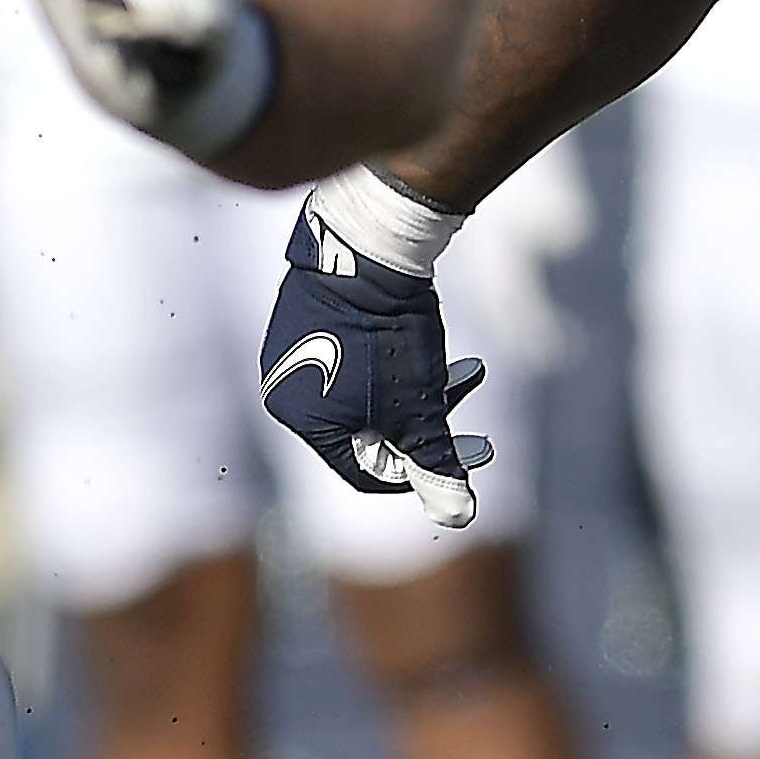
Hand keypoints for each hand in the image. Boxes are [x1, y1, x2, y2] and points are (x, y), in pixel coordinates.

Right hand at [263, 176, 497, 524]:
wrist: (370, 241)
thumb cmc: (388, 334)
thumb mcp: (418, 407)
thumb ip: (437, 463)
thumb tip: (461, 516)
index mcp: (299, 417)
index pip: (363, 471)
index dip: (422, 474)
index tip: (465, 459)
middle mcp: (286, 385)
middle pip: (372, 430)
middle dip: (430, 424)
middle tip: (473, 421)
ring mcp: (296, 345)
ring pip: (372, 390)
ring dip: (426, 389)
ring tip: (472, 370)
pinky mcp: (313, 312)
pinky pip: (360, 356)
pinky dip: (402, 360)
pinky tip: (437, 344)